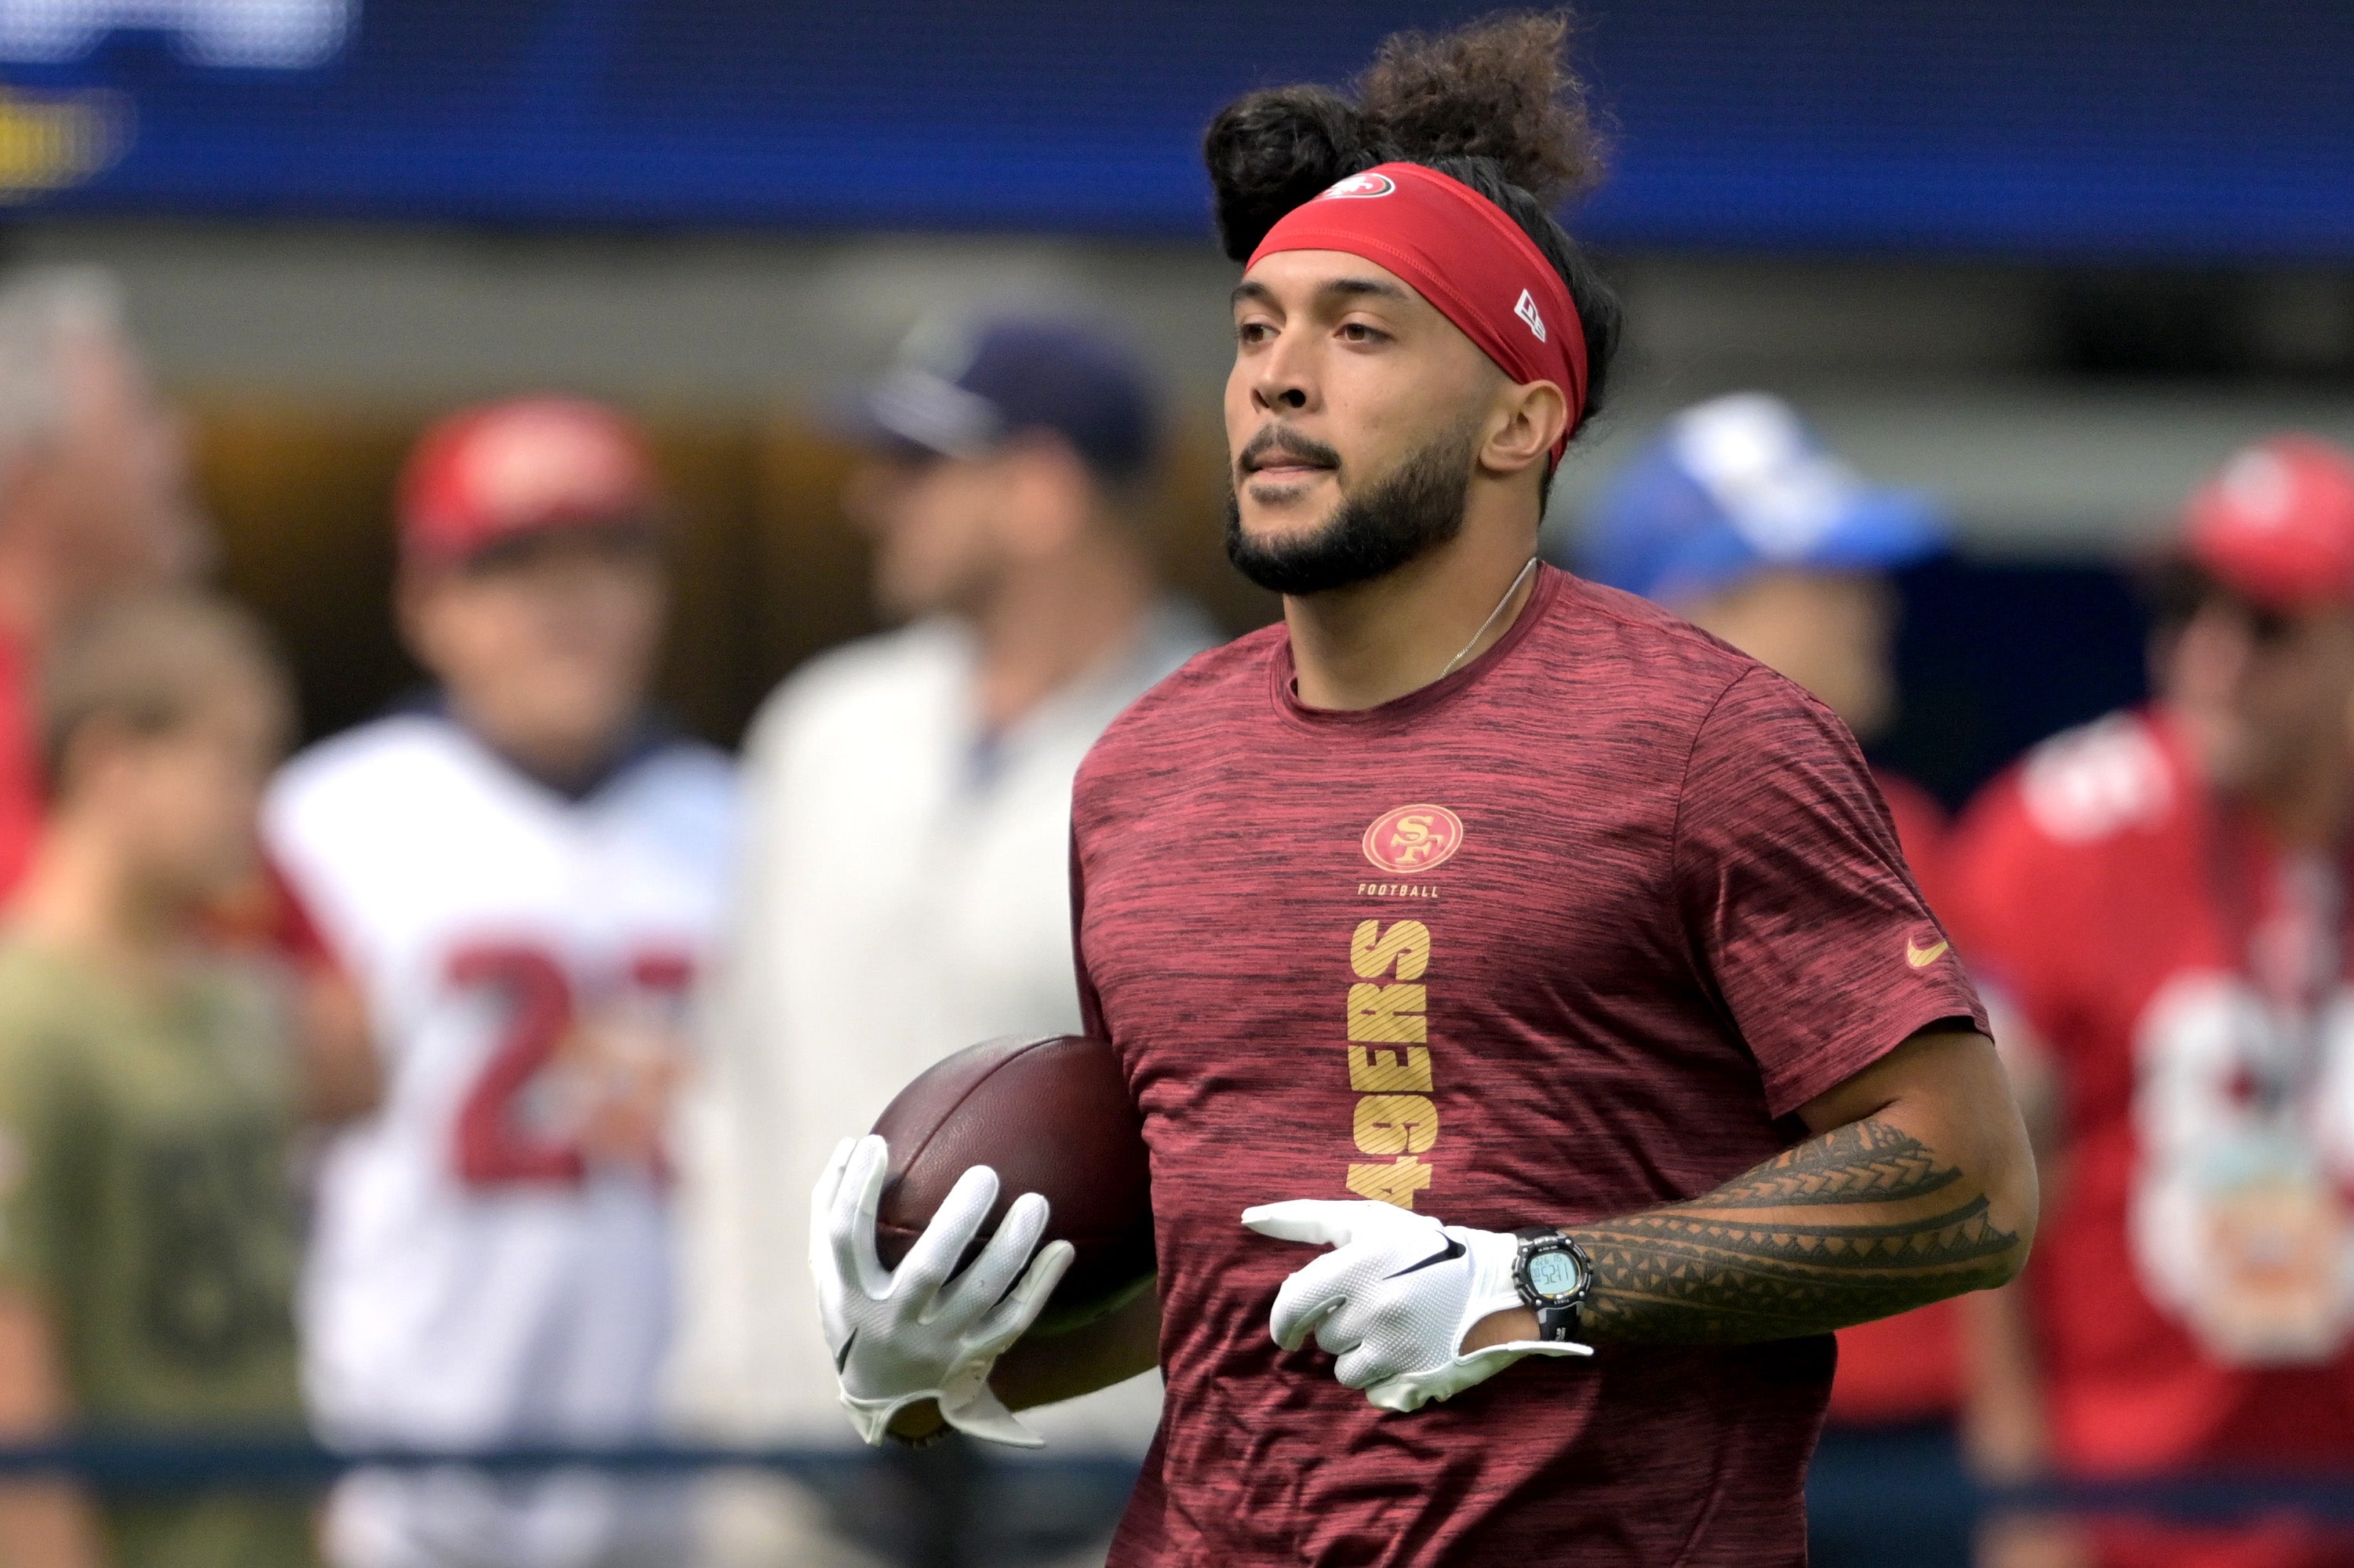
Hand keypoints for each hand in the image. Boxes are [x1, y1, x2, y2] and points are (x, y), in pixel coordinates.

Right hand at [810, 1134, 1073, 1447]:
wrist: (883, 1396)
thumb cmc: (856, 1309)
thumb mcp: (830, 1272)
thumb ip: (832, 1211)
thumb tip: (855, 1142)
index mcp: (851, 1295)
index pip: (847, 1237)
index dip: (856, 1190)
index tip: (876, 1142)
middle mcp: (894, 1322)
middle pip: (927, 1269)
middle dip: (957, 1221)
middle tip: (986, 1174)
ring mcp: (937, 1344)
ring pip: (980, 1295)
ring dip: (1011, 1248)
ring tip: (1037, 1201)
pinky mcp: (972, 1356)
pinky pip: (1013, 1320)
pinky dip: (1040, 1285)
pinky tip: (1064, 1248)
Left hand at [1241, 1199, 1590, 1412]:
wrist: (1505, 1285)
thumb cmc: (1429, 1247)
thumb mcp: (1370, 1221)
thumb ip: (1306, 1219)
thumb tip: (1248, 1218)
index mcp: (1360, 1263)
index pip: (1294, 1302)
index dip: (1284, 1320)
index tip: (1288, 1331)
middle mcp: (1375, 1306)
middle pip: (1324, 1337)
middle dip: (1338, 1327)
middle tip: (1371, 1309)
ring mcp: (1397, 1345)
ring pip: (1345, 1369)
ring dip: (1358, 1356)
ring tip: (1390, 1332)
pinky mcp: (1418, 1375)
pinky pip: (1372, 1390)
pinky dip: (1381, 1377)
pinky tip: (1404, 1354)